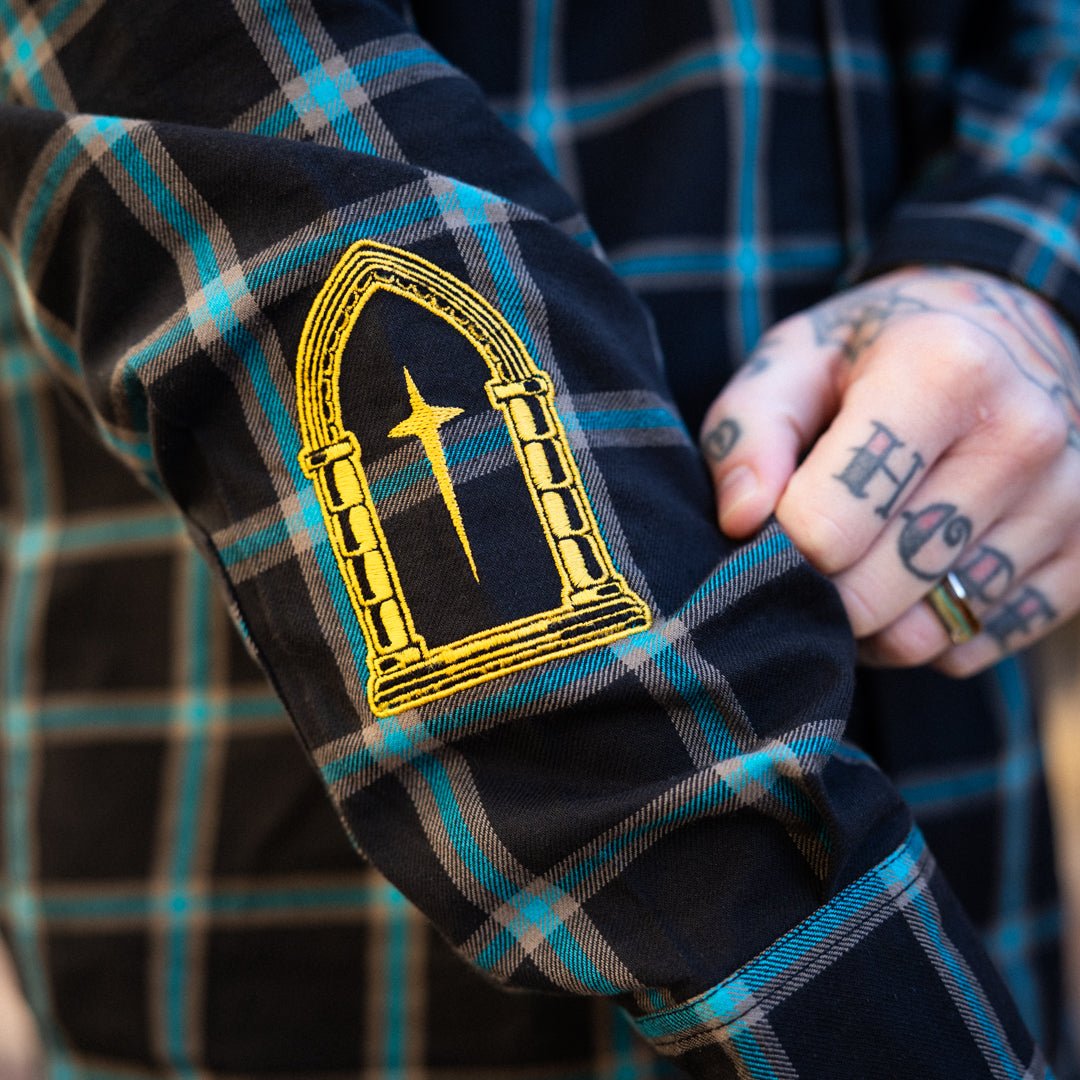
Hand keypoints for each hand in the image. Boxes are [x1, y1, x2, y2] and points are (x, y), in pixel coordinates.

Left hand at [699, 266, 1079, 675]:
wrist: (1001, 328)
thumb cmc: (874, 350)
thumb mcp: (793, 360)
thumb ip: (748, 433)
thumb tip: (741, 521)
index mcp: (941, 372)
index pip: (829, 526)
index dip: (776, 547)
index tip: (765, 533)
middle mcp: (1022, 434)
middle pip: (877, 591)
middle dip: (817, 595)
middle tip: (798, 564)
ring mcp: (1069, 497)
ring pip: (931, 630)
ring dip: (871, 625)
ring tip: (851, 570)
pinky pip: (983, 644)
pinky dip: (931, 634)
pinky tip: (911, 584)